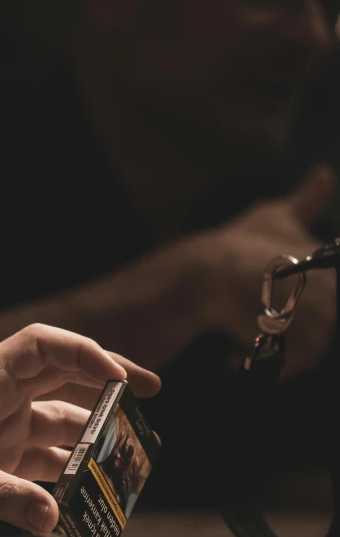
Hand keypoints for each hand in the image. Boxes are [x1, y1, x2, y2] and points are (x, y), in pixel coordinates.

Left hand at [0, 324, 160, 532]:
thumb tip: (52, 516)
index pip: (43, 347)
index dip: (84, 354)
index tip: (119, 378)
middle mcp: (0, 400)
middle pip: (63, 378)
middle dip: (106, 383)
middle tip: (149, 394)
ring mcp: (1, 431)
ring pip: (59, 423)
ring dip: (92, 435)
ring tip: (126, 450)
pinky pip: (45, 463)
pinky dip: (68, 474)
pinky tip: (88, 488)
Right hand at [208, 163, 337, 375]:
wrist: (208, 274)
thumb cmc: (236, 244)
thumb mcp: (273, 216)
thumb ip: (305, 199)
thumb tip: (323, 172)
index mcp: (325, 261)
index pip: (326, 299)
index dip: (299, 303)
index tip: (267, 302)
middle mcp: (328, 287)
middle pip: (321, 324)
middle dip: (289, 329)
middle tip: (251, 323)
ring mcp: (316, 315)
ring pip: (309, 345)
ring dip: (277, 348)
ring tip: (242, 340)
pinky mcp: (299, 340)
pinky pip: (295, 362)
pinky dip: (268, 364)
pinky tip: (238, 354)